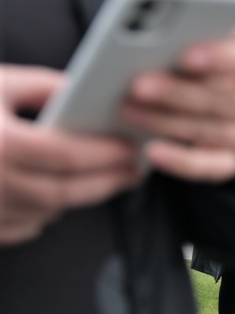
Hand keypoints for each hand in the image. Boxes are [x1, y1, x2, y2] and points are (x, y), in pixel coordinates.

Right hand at [0, 66, 140, 245]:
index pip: (68, 154)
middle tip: (133, 172)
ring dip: (81, 197)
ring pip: (47, 211)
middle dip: (108, 182)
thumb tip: (85, 93)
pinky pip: (22, 227)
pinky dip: (46, 213)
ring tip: (106, 180)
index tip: (132, 149)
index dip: (107, 154)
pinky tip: (57, 196)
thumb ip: (42, 87)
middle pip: (65, 191)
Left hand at [122, 12, 234, 181]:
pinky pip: (209, 167)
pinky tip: (152, 152)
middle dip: (179, 94)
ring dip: (167, 123)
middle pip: (224, 101)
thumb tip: (180, 15)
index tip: (186, 56)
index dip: (221, 59)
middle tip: (138, 85)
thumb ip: (219, 19)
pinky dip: (180, 162)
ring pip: (210, 133)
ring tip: (129, 111)